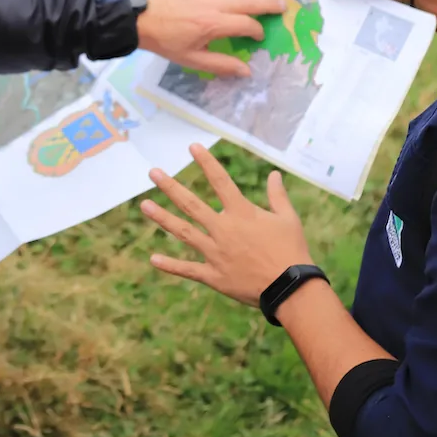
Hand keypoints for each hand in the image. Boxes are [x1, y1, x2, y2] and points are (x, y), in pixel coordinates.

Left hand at [137, 0, 283, 76]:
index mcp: (213, 24)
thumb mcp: (193, 59)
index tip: (260, 37)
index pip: (245, 24)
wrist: (144, 21)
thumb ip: (221, 64)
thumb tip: (246, 71)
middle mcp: (214, 4)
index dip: (257, 30)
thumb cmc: (169, 43)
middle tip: (284, 6)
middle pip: (248, 1)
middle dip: (268, 4)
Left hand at [141, 145, 312, 306]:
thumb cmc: (292, 251)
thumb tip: (274, 174)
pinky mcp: (214, 276)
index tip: (192, 147)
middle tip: (152, 172)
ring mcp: (216, 253)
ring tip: (144, 205)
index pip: (220, 181)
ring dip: (162, 218)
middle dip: (170, 187)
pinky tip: (153, 258)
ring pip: (183, 232)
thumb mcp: (288, 219)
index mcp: (242, 213)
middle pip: (191, 204)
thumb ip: (277, 196)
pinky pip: (188, 269)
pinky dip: (170, 265)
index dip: (206, 163)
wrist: (290, 289)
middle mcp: (224, 230)